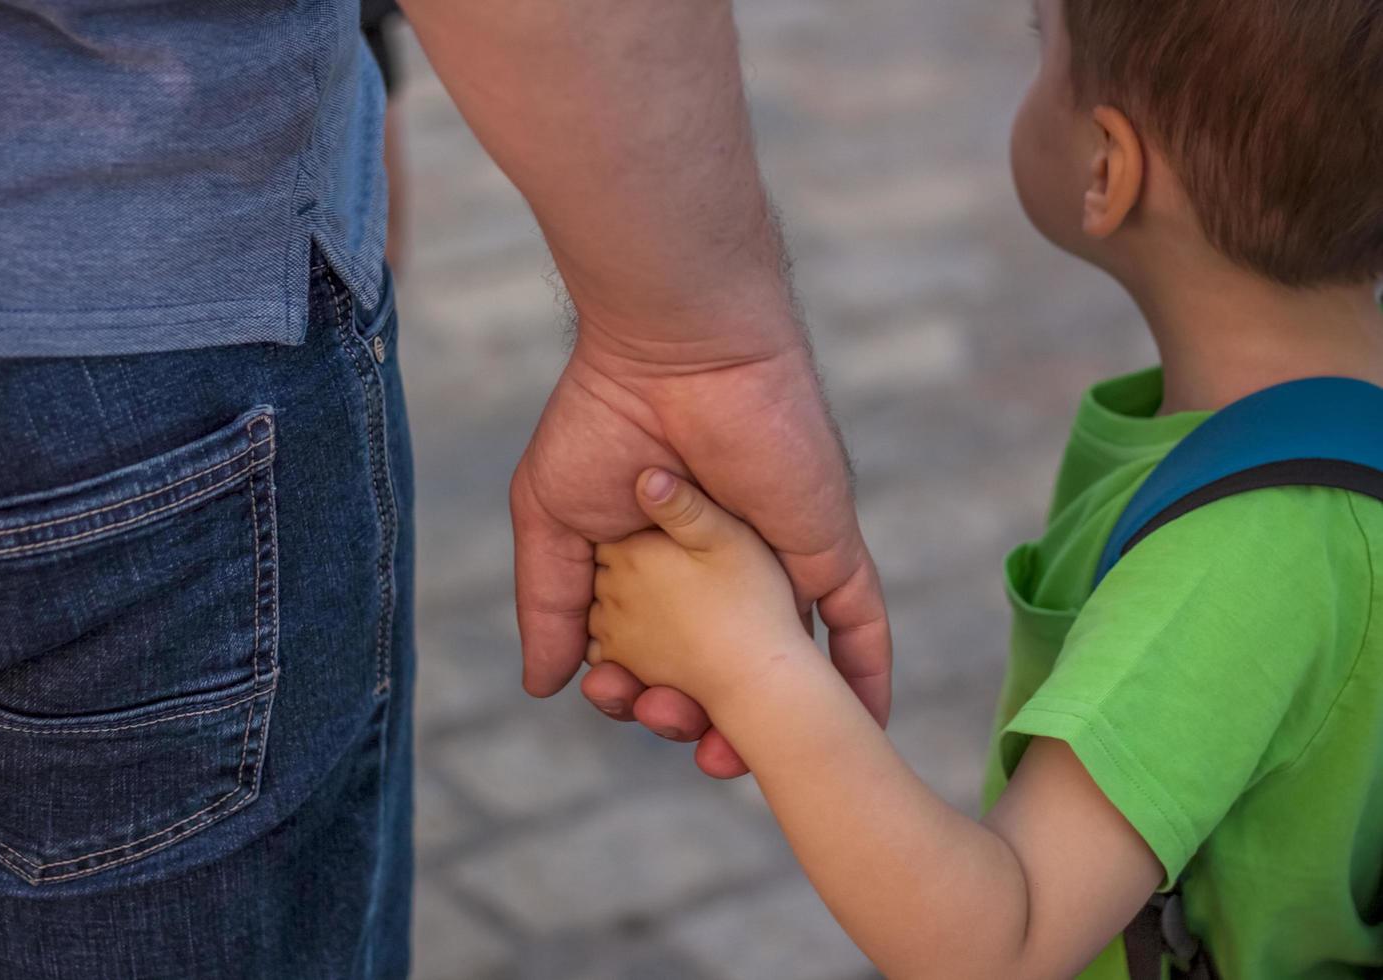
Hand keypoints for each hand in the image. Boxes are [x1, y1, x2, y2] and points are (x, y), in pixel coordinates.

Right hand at [512, 331, 891, 777]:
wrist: (674, 352)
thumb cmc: (604, 419)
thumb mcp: (553, 519)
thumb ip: (550, 603)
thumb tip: (545, 686)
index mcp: (660, 563)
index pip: (655, 652)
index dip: (635, 691)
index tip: (615, 699)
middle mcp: (725, 570)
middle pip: (720, 669)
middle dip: (694, 716)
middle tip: (669, 726)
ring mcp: (779, 561)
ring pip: (784, 662)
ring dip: (767, 721)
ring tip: (730, 762)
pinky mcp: (826, 547)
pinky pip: (860, 623)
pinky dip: (865, 676)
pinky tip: (861, 726)